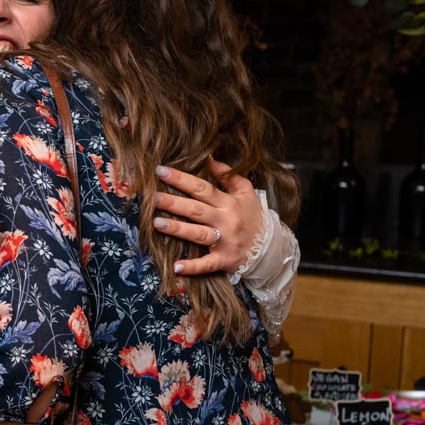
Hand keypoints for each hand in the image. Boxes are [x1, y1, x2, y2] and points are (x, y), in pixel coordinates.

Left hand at [153, 156, 263, 275]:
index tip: (161, 171)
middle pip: (196, 210)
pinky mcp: (224, 260)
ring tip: (156, 223)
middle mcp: (226, 221)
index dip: (182, 179)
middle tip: (153, 197)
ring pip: (198, 234)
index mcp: (229, 203)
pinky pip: (207, 264)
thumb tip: (207, 157)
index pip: (202, 188)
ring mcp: (225, 242)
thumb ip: (227, 174)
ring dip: (178, 229)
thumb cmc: (252, 216)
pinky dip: (193, 267)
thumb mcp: (245, 192)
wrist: (271, 248)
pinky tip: (176, 267)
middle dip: (174, 203)